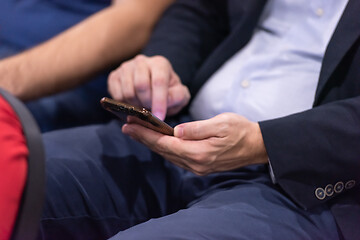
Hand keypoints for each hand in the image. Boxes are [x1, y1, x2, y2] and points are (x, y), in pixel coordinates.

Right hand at [108, 54, 189, 119]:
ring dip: (136, 106)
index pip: (159, 81)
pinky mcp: (114, 76)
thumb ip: (178, 96)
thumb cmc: (168, 91)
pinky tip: (133, 104)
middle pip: (140, 85)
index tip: (159, 117)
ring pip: (127, 92)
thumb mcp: (179, 94)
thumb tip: (165, 102)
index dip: (159, 101)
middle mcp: (141, 62)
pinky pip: (116, 96)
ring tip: (143, 108)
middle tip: (151, 111)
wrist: (153, 87)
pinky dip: (125, 105)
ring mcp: (126, 68)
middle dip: (147, 103)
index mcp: (160, 63)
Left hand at [122, 113, 268, 174]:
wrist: (256, 146)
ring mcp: (198, 167)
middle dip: (143, 138)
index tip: (129, 125)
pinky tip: (157, 140)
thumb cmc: (241, 130)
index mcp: (199, 152)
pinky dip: (164, 148)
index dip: (145, 134)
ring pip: (168, 154)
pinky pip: (176, 157)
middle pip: (163, 150)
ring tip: (137, 131)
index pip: (165, 143)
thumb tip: (176, 131)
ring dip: (152, 143)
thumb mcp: (221, 124)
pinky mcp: (200, 165)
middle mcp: (196, 163)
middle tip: (126, 126)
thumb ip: (197, 128)